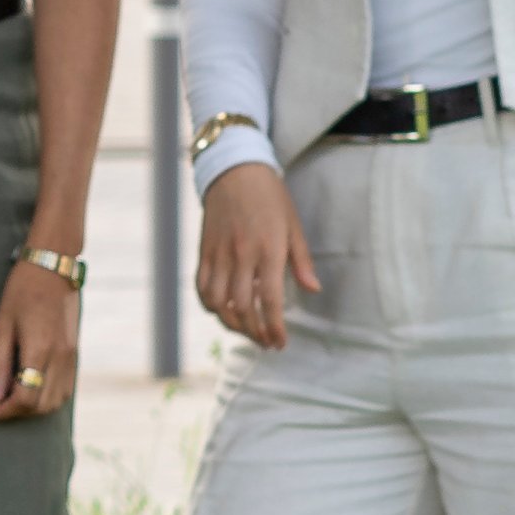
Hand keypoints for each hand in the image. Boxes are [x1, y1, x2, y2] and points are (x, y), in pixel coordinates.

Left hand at [0, 258, 81, 421]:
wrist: (53, 269)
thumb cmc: (21, 292)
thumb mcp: (2, 325)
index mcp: (40, 350)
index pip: (25, 398)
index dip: (4, 412)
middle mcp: (60, 358)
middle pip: (41, 406)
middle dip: (16, 413)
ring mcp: (71, 358)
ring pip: (55, 403)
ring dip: (32, 408)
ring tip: (10, 399)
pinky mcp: (75, 355)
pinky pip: (64, 390)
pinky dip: (47, 399)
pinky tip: (31, 389)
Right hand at [194, 161, 317, 352]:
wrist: (234, 170)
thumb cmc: (270, 197)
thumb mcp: (293, 225)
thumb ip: (301, 261)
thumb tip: (313, 290)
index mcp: (268, 249)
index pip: (269, 299)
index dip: (274, 327)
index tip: (280, 343)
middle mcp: (241, 255)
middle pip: (242, 307)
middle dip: (255, 332)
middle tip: (266, 343)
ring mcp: (218, 254)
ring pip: (218, 303)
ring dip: (231, 324)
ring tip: (246, 331)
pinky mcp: (203, 251)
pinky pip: (202, 287)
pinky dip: (210, 306)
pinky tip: (223, 312)